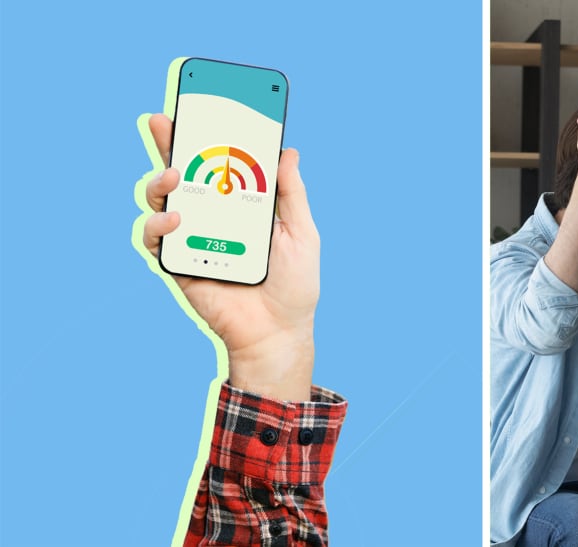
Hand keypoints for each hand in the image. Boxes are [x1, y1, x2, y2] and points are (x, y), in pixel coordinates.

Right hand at [140, 114, 319, 400]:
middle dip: (169, 143)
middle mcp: (213, 215)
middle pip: (183, 172)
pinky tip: (176, 219)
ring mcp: (192, 238)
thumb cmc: (294, 286)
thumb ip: (291, 194)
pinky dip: (159, 225)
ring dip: (159, 180)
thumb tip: (288, 150)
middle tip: (163, 120)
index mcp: (242, 204)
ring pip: (161, 199)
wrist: (278, 333)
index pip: (220, 162)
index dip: (209, 135)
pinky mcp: (177, 264)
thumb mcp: (301, 233)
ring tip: (173, 175)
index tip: (202, 105)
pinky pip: (155, 239)